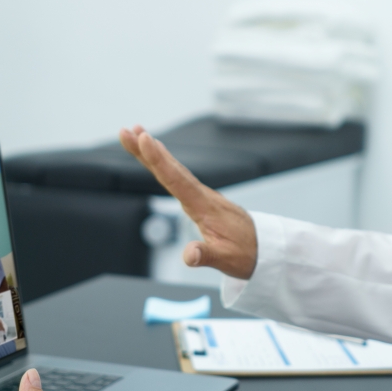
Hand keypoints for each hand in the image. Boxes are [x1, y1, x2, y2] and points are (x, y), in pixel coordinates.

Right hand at [119, 125, 257, 278]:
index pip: (177, 179)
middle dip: (148, 150)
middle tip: (127, 130)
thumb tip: (189, 255)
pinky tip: (157, 155)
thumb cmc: (246, 253)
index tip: (146, 139)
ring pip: (173, 169)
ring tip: (134, 134)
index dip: (159, 159)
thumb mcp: (226, 260)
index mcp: (204, 206)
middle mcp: (201, 195)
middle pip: (170, 168)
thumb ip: (206, 255)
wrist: (264, 247)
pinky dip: (164, 163)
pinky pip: (178, 176)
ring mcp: (201, 195)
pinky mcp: (200, 198)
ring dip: (153, 152)